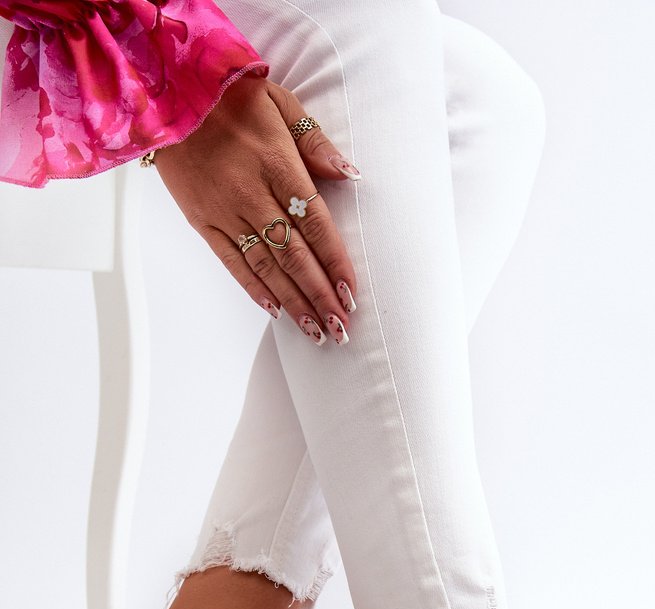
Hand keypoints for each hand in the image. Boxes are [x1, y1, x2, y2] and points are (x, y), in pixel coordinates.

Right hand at [153, 74, 358, 344]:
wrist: (164, 92)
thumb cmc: (229, 95)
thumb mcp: (280, 102)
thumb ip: (315, 142)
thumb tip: (350, 174)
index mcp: (277, 164)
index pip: (315, 223)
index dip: (334, 262)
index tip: (351, 293)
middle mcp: (251, 194)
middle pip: (294, 255)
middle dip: (320, 295)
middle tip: (341, 328)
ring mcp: (224, 211)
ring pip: (266, 267)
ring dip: (294, 303)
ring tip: (316, 331)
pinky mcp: (201, 221)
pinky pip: (231, 262)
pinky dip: (254, 289)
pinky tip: (276, 310)